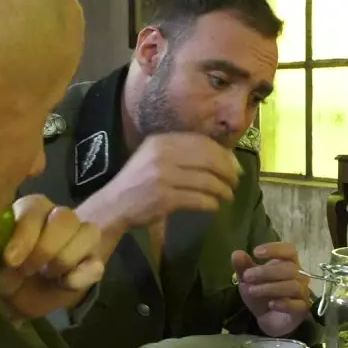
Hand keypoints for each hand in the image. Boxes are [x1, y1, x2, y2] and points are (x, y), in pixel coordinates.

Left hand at [0, 195, 104, 320]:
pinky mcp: (93, 262)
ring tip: (47, 275)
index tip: (11, 260)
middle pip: (65, 218)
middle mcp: (57, 218)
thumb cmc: (2, 273)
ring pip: (88, 234)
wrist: (20, 298)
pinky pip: (96, 264)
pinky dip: (81, 276)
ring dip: (64, 259)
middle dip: (46, 248)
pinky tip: (64, 283)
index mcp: (29, 211)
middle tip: (27, 270)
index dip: (25, 234)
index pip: (35, 208)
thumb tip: (6, 263)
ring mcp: (79, 238)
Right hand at [86, 133, 239, 234]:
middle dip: (227, 171)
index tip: (234, 165)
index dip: (223, 154)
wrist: (113, 205)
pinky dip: (211, 204)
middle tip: (235, 182)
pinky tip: (214, 206)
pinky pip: (199, 199)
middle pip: (208, 159)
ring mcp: (163, 176)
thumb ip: (183, 154)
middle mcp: (162, 155)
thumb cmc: (138, 182)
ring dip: (223, 190)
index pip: (202, 142)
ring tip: (228, 196)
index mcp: (161, 141)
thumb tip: (225, 159)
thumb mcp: (155, 158)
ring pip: (207, 181)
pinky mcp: (164, 198)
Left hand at [232, 242, 311, 336]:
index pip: (288, 250)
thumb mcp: (249, 281)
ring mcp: (302, 293)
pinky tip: (271, 304)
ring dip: (271, 287)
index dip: (275, 249)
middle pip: (289, 268)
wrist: (268, 319)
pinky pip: (298, 305)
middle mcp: (299, 276)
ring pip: (293, 286)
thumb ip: (243, 267)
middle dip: (266, 271)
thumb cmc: (262, 295)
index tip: (256, 253)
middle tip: (247, 276)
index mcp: (288, 263)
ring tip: (252, 291)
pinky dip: (285, 304)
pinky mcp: (302, 310)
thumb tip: (237, 253)